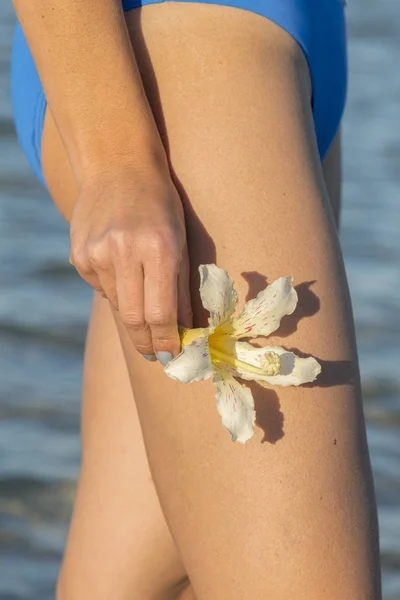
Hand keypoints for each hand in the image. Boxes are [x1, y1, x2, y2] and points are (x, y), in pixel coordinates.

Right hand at [69, 164, 192, 363]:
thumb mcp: (180, 241)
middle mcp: (124, 252)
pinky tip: (122, 270)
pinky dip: (115, 290)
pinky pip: (100, 288)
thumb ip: (180, 288)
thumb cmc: (160, 204)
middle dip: (147, 342)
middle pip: (134, 318)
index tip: (172, 356)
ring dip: (133, 314)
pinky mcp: (79, 255)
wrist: (118, 166)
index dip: (167, 341)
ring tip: (143, 302)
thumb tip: (182, 331)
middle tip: (156, 354)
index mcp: (158, 248)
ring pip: (117, 306)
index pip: (161, 313)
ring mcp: (96, 254)